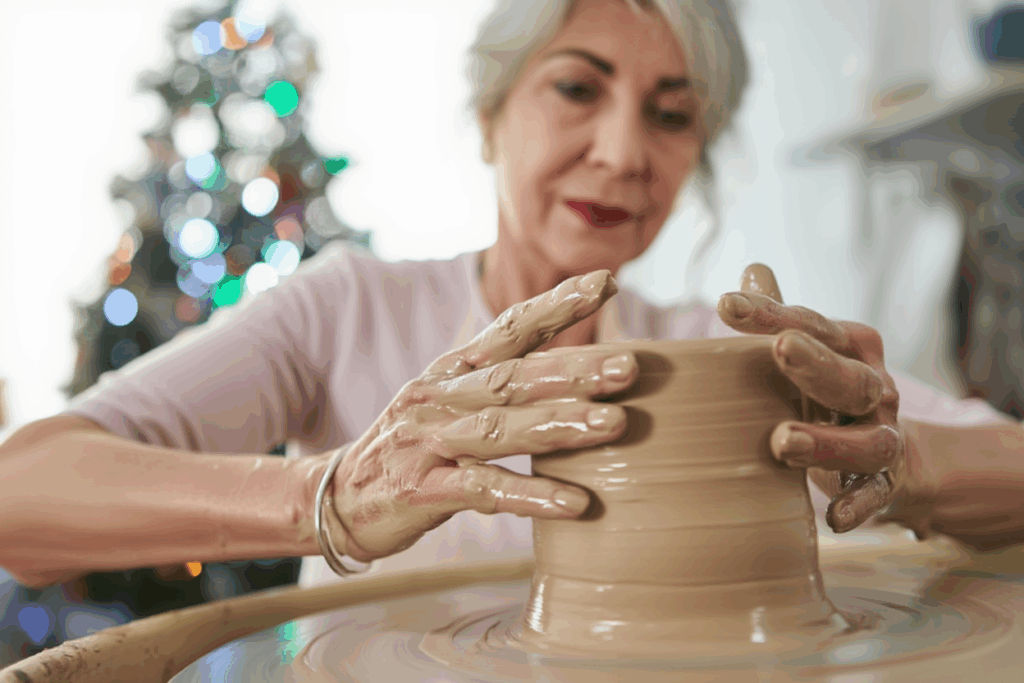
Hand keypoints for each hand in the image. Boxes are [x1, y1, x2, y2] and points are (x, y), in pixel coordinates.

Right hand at [321, 271, 637, 561]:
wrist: (337, 496)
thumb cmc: (414, 445)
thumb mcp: (450, 401)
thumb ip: (504, 383)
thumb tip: (580, 369)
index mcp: (453, 370)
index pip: (509, 327)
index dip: (556, 304)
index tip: (606, 281)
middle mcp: (441, 396)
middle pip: (513, 377)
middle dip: (573, 369)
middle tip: (629, 367)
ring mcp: (429, 440)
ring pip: (501, 429)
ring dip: (559, 425)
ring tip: (613, 425)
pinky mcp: (423, 488)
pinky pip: (484, 490)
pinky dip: (531, 495)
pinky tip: (575, 503)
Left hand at [717, 265, 905, 533]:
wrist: (896, 456)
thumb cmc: (833, 393)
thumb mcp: (813, 352)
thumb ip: (784, 316)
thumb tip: (753, 268)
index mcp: (852, 349)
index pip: (813, 325)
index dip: (772, 313)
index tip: (724, 305)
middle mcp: (875, 389)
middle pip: (851, 377)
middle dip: (816, 364)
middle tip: (780, 349)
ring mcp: (883, 438)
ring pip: (866, 441)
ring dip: (826, 441)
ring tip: (780, 441)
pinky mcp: (886, 484)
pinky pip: (875, 495)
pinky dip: (856, 504)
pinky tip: (833, 516)